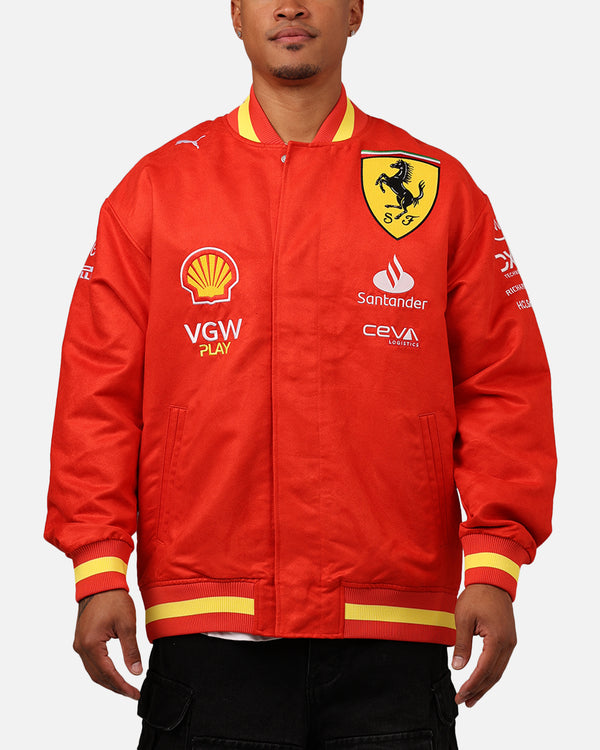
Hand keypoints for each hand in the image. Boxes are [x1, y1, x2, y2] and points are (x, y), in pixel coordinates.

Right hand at [73, 589, 142, 698]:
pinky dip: (102, 670)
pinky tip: (113, 673)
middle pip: (97, 676)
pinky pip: (90, 662)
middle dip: (115, 687)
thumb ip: (131, 651)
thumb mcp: (126, 625)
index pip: (108, 674)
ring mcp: (79, 644)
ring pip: (93, 671)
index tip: (135, 693)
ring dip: (108, 680)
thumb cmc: (114, 599)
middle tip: (132, 693)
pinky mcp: (81, 639)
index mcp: (91, 645)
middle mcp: (81, 647)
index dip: (122, 686)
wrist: (100, 582)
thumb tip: (136, 672)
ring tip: (125, 687)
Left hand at [452, 584, 516, 707]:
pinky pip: (500, 662)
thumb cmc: (477, 596)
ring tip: (472, 698)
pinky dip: (490, 674)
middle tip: (464, 702)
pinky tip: (481, 680)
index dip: (472, 685)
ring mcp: (510, 642)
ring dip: (485, 685)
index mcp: (497, 640)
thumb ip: (461, 644)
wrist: (492, 580)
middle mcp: (508, 644)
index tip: (460, 696)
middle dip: (478, 690)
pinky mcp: (508, 639)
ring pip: (498, 671)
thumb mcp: (463, 618)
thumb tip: (458, 667)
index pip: (484, 670)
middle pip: (494, 675)